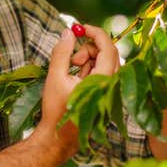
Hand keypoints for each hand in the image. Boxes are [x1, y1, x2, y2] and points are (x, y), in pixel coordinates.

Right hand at [32, 25, 118, 158]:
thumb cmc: (56, 109)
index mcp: (102, 81)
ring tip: (71, 69)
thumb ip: (62, 52)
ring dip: (89, 59)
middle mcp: (111, 85)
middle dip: (90, 48)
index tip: (80, 28)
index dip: (95, 33)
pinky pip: (102, 73)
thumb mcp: (55, 77)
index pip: (108, 47)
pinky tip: (75, 78)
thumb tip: (68, 32)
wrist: (59, 138)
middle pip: (109, 53)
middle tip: (72, 57)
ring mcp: (110, 91)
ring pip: (105, 62)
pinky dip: (90, 69)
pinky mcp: (105, 95)